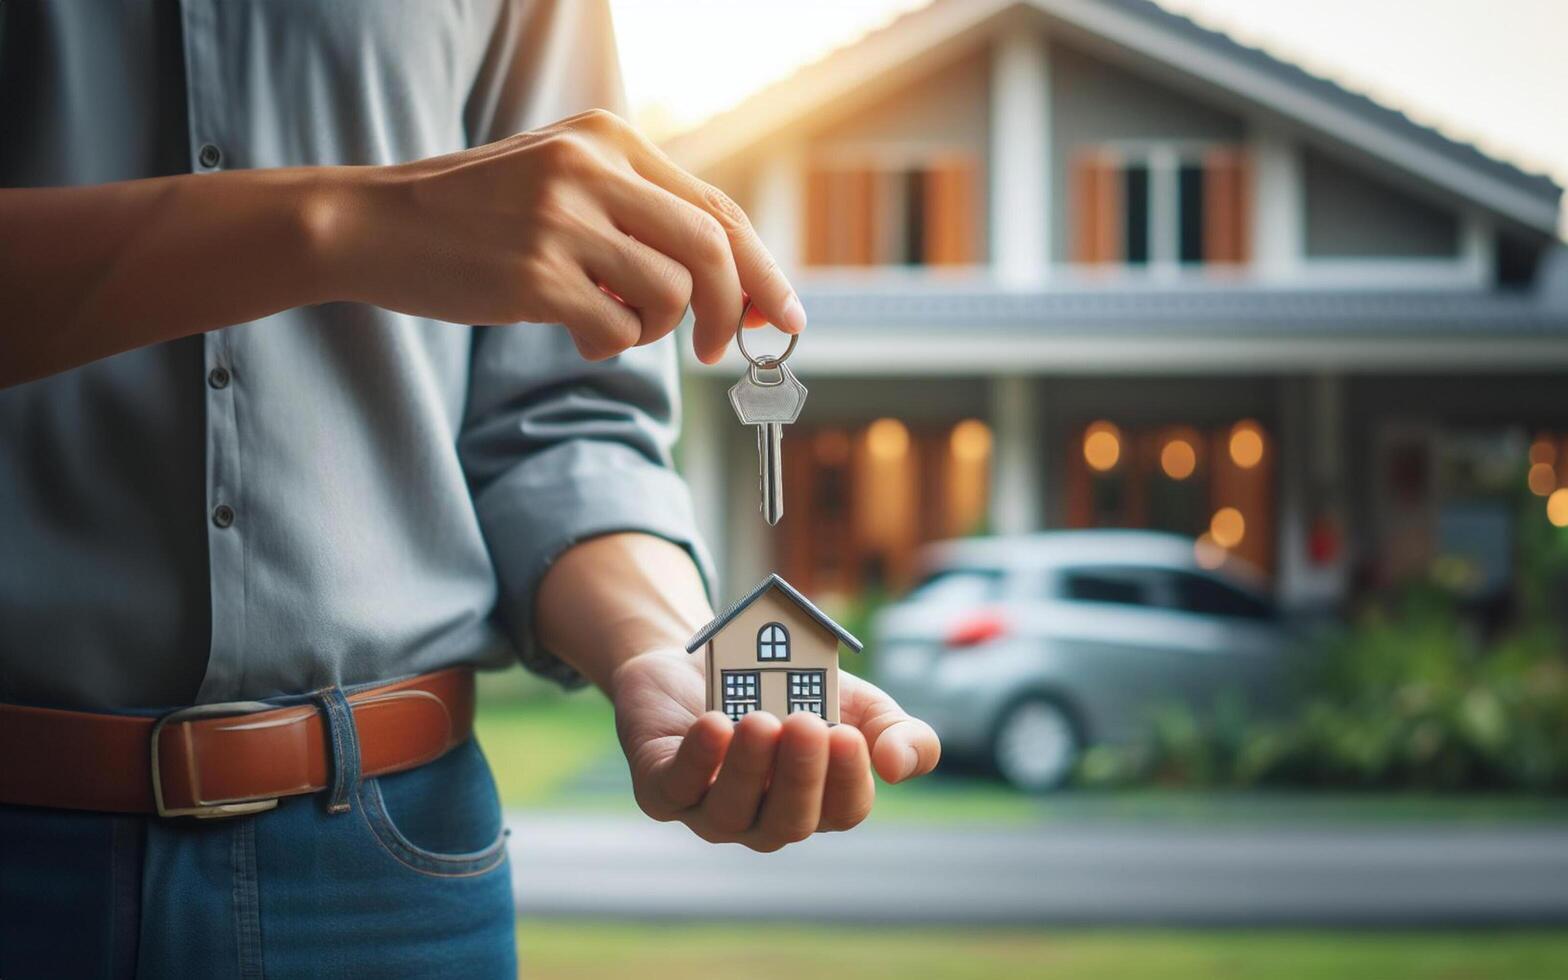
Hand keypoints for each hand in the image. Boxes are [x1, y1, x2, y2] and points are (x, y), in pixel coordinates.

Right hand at [319, 108, 801, 362]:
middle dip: (731, 310)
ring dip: (654, 330)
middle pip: (712, 249)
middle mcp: (592, 168)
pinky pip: (615, 328)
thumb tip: (731, 284)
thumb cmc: (477, 215)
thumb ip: (638, 213)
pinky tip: (577, 332)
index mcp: (609, 138)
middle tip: (715, 349)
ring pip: (670, 292)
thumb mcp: (563, 182)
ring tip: (611, 323)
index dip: (762, 269)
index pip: (717, 207)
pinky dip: (610, 344)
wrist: (373, 224)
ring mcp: (562, 219)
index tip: (784, 316)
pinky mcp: (535, 273)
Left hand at [610, 649, 940, 851]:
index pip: (841, 811)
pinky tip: (715, 725)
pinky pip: (676, 788)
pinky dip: (696, 760)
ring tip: (760, 719)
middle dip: (799, 776)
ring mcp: (710, 810)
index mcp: (817, 802)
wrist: (708, 655)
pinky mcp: (661, 788)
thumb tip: (897, 766)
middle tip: (805, 723)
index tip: (848, 733)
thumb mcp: (855, 701)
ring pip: (730, 813)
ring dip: (748, 768)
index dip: (846, 779)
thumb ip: (897, 731)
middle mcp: (763, 817)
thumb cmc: (787, 690)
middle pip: (787, 822)